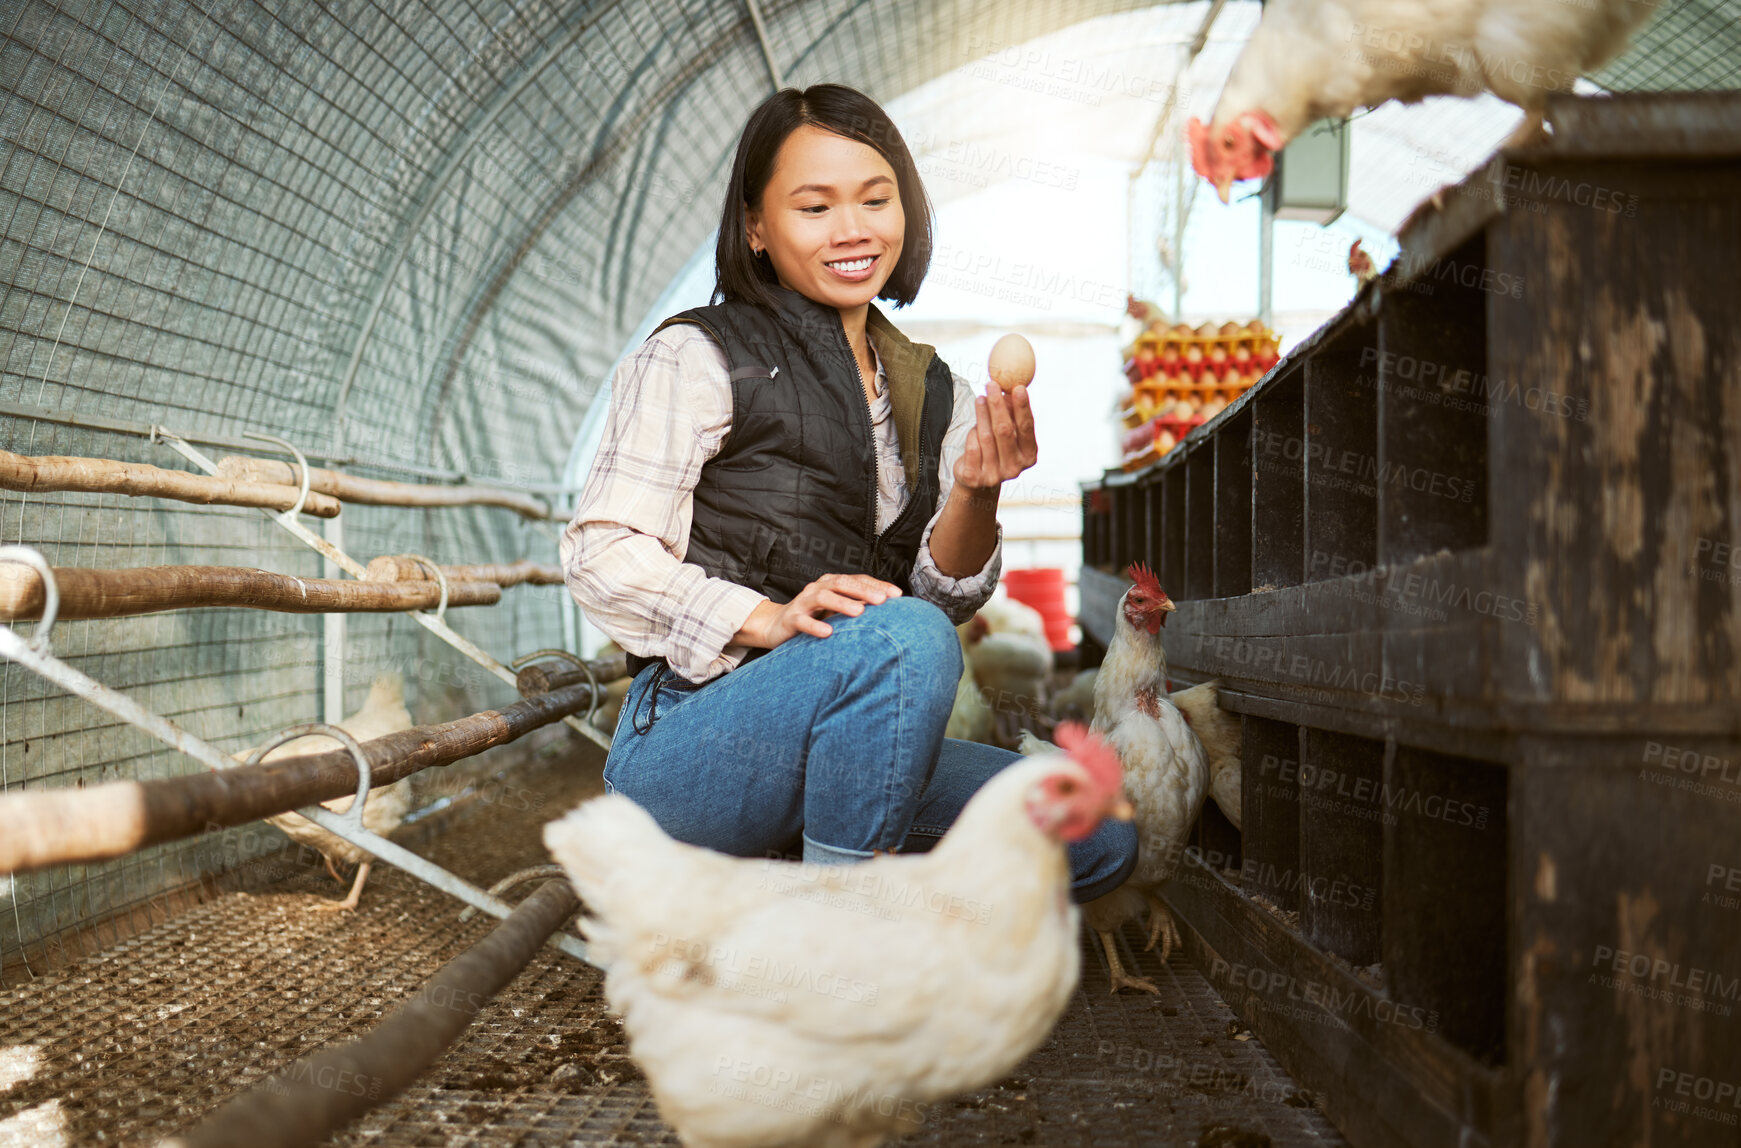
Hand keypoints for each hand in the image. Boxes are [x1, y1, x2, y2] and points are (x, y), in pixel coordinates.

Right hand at [734, 573, 902, 647]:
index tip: (897, 595)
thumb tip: (890, 612)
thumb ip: (858, 607)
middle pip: (843, 584)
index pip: (857, 579)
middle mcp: (818, 588)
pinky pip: (803, 621)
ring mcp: (804, 602)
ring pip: (823, 597)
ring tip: (859, 612)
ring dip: (842, 603)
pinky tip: (828, 633)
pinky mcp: (792, 618)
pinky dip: (815, 626)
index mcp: (832, 584)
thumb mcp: (837, 611)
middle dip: (864, 591)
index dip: (877, 585)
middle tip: (883, 600)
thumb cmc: (814, 617)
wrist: (776, 626)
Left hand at [957, 381, 1036, 493]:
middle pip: (1005, 431)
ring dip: (982, 414)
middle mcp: (1014, 467)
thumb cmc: (996, 448)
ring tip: (980, 399)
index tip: (1018, 387)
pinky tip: (973, 426)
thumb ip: (1011, 415)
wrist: (977, 477)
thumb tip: (1010, 390)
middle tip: (991, 385)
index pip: (1026, 427)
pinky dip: (971, 433)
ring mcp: (994, 474)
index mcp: (1028, 455)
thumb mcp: (1007, 432)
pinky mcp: (975, 477)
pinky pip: (972, 447)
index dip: (1022, 407)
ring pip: (986, 437)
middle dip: (998, 405)